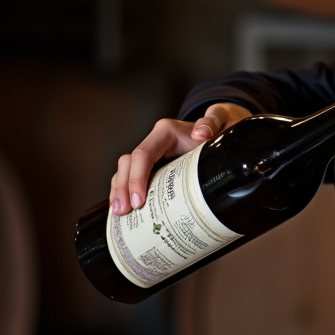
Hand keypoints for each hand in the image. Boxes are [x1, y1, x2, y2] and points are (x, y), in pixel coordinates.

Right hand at [108, 102, 251, 214]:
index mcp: (165, 132)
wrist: (216, 133)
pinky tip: (120, 209)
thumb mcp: (217, 122)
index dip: (137, 177)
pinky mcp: (149, 167)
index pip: (143, 154)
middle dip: (123, 187)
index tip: (138, 201)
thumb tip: (202, 133)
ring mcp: (149, 155)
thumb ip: (211, 122)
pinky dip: (123, 192)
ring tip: (118, 213)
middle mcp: (153, 142)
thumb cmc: (215, 131)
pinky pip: (129, 178)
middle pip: (128, 163)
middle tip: (123, 211)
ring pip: (124, 170)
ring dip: (118, 191)